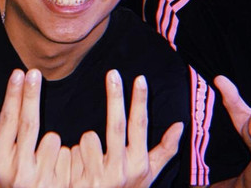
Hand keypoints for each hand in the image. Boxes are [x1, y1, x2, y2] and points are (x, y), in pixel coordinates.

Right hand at [0, 69, 71, 187]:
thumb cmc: (5, 186)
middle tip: (34, 72)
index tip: (17, 73)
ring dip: (51, 141)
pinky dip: (64, 156)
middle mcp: (18, 172)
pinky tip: (57, 170)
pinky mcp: (61, 184)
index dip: (13, 97)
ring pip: (52, 138)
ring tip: (43, 160)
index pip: (6, 123)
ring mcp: (41, 180)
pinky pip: (67, 154)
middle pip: (28, 124)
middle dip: (31, 96)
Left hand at [70, 70, 183, 187]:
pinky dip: (71, 155)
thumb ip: (164, 151)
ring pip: (88, 138)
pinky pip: (71, 152)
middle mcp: (121, 172)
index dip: (140, 101)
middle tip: (113, 73)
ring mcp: (98, 178)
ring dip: (86, 143)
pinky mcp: (76, 182)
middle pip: (117, 126)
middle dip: (116, 97)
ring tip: (87, 160)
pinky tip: (75, 169)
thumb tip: (180, 124)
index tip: (139, 78)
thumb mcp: (147, 177)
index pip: (140, 126)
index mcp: (138, 165)